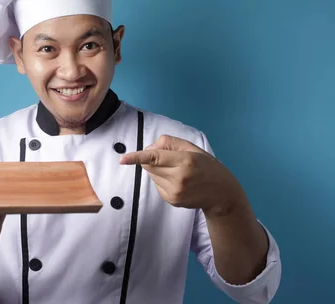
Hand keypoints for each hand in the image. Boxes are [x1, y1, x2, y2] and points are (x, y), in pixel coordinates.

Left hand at [119, 135, 244, 214]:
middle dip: (152, 159)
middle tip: (169, 158)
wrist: (222, 193)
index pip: (155, 157)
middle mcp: (178, 178)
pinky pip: (157, 186)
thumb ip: (169, 143)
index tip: (123, 159)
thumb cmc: (207, 166)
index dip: (136, 157)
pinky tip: (178, 181)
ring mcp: (175, 192)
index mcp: (185, 161)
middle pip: (149, 165)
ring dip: (158, 170)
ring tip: (177, 171)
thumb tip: (149, 148)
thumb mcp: (193, 148)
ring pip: (151, 175)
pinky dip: (162, 181)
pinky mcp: (172, 200)